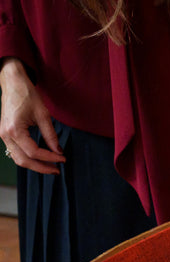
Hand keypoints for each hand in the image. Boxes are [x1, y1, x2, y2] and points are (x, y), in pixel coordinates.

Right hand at [0, 58, 64, 173]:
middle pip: (23, 160)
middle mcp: (5, 135)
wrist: (12, 82)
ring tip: (50, 166)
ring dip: (34, 165)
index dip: (50, 158)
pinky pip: (15, 152)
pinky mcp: (5, 134)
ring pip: (18, 158)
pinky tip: (40, 158)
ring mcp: (3, 135)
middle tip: (57, 170)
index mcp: (14, 130)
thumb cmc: (27, 95)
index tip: (63, 159)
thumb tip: (59, 151)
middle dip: (41, 168)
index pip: (34, 152)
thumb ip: (51, 135)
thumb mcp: (43, 115)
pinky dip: (28, 158)